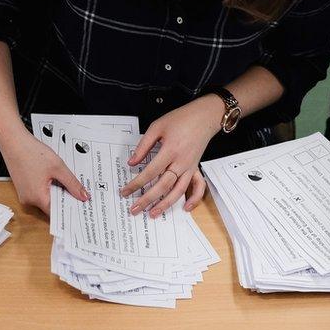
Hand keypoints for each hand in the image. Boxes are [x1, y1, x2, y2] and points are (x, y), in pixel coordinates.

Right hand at [1, 128, 88, 215]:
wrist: (13, 140)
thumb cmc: (31, 152)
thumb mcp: (58, 167)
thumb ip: (72, 184)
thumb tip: (83, 196)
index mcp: (37, 198)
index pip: (58, 212)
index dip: (71, 208)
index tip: (82, 204)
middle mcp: (29, 200)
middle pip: (52, 206)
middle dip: (64, 198)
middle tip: (77, 190)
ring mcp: (24, 195)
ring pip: (46, 199)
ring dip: (55, 192)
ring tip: (62, 179)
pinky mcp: (23, 188)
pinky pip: (38, 193)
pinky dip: (47, 187)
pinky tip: (51, 176)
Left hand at [119, 96, 218, 216]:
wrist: (204, 116)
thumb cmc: (180, 119)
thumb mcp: (157, 127)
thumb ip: (143, 146)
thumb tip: (132, 162)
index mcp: (170, 150)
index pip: (150, 172)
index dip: (136, 183)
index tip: (125, 191)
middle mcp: (181, 162)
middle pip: (163, 185)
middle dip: (147, 199)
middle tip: (134, 208)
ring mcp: (190, 167)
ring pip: (178, 191)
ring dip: (165, 204)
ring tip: (152, 213)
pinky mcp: (196, 168)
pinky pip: (198, 187)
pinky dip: (194, 199)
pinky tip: (186, 208)